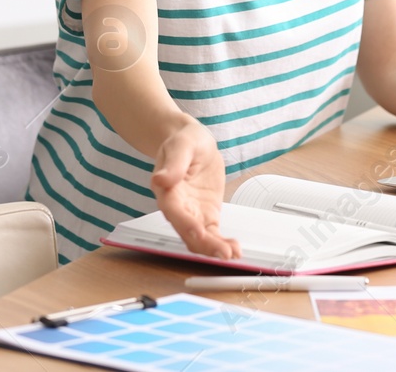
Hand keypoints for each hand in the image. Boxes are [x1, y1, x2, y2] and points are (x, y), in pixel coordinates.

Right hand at [150, 119, 241, 260]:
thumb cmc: (185, 141)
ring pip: (199, 238)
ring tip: (231, 253)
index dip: (184, 222)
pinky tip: (234, 250)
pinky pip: (212, 234)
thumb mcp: (181, 145)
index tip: (198, 232)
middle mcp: (177, 206)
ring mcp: (192, 213)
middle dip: (204, 244)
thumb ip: (173, 163)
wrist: (194, 143)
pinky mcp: (205, 215)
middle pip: (186, 231)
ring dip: (213, 249)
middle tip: (223, 252)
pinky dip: (221, 243)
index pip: (173, 209)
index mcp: (167, 188)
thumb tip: (160, 178)